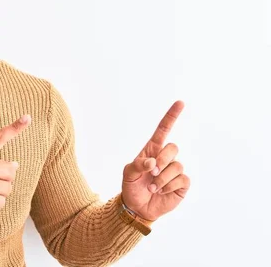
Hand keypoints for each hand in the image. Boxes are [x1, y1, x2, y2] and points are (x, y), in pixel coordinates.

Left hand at [121, 100, 189, 221]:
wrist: (137, 207)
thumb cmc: (131, 187)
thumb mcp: (128, 174)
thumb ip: (137, 165)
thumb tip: (153, 162)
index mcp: (152, 150)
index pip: (163, 129)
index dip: (172, 116)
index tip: (180, 102)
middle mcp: (165, 157)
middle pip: (173, 147)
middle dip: (162, 160)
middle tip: (152, 172)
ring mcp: (174, 170)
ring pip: (177, 166)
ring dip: (162, 178)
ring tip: (152, 186)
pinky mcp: (182, 184)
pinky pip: (182, 179)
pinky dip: (169, 186)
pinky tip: (161, 191)